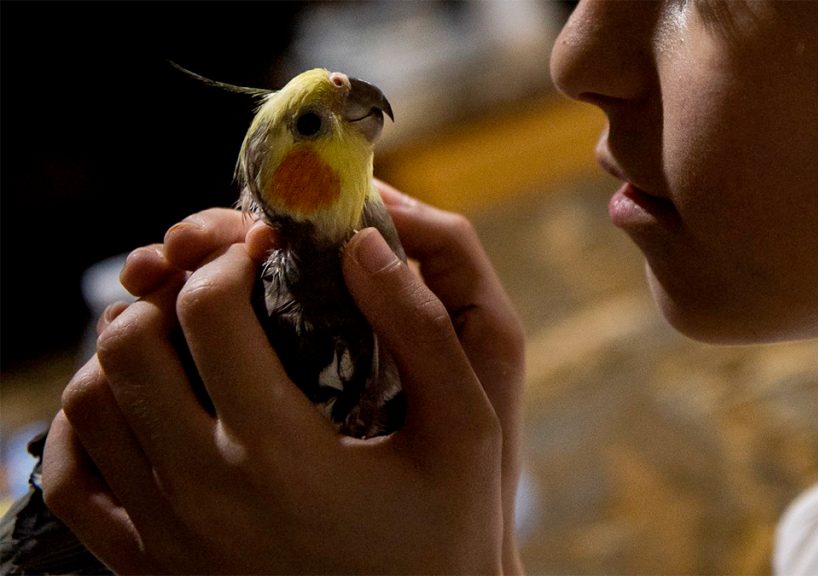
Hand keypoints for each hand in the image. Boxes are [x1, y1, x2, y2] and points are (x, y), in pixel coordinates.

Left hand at [43, 184, 525, 573]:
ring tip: (179, 338)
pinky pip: (72, 480)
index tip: (260, 251)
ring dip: (122, 350)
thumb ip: (420, 329)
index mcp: (284, 454)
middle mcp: (207, 495)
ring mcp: (166, 536)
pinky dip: (80, 426)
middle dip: (169, 293)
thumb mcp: (465, 428)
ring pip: (88, 404)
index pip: (210, 314)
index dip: (231, 258)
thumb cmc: (444, 528)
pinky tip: (132, 404)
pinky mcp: (147, 566)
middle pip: (131, 347)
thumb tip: (360, 242)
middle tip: (215, 287)